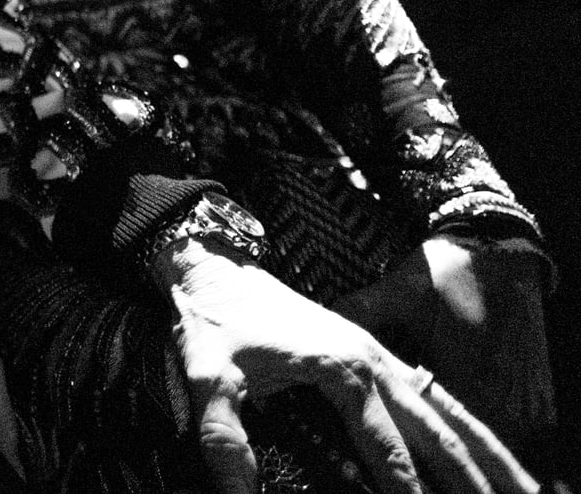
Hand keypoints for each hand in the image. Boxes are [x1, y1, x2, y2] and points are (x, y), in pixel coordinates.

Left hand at [159, 241, 538, 493]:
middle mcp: (374, 362)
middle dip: (469, 479)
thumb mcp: (210, 377)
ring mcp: (379, 356)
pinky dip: (465, 426)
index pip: (387, 447)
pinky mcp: (375, 354)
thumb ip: (225, 439)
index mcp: (343, 369)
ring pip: (448, 411)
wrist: (215, 263)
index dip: (408, 491)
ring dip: (487, 453)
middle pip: (437, 432)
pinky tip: (483, 450)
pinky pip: (434, 396)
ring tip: (524, 492)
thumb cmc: (214, 320)